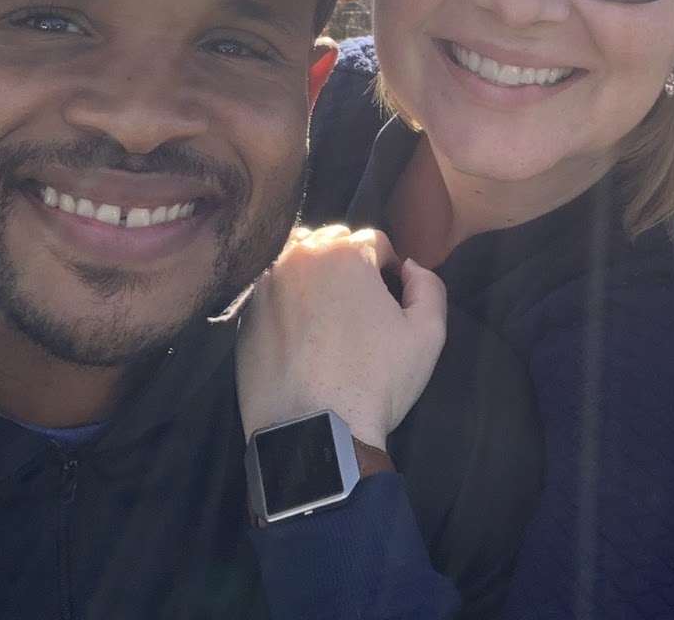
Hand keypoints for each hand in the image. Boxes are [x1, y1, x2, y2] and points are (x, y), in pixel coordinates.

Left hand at [236, 225, 446, 447]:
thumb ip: (429, 286)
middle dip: (349, 265)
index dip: (388, 268)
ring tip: (326, 312)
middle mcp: (299, 256)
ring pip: (296, 261)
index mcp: (345, 253)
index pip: (374, 241)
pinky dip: (285, 301)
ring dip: (314, 274)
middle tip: (360, 306)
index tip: (389, 297)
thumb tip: (410, 267)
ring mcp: (265, 284)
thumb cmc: (376, 382)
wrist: (313, 432)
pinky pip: (271, 292)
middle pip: (332, 244)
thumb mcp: (428, 335)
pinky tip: (298, 333)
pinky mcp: (244, 314)